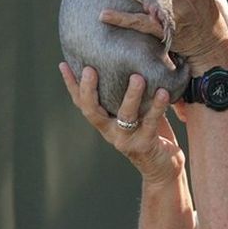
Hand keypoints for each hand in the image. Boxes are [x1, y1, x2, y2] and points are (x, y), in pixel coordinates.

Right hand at [59, 62, 184, 184]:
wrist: (163, 168)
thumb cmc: (150, 132)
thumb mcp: (136, 112)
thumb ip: (128, 94)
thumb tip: (131, 60)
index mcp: (104, 122)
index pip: (82, 103)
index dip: (71, 85)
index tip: (63, 64)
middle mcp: (110, 132)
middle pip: (93, 111)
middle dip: (89, 90)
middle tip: (90, 69)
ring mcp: (126, 140)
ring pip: (125, 115)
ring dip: (131, 95)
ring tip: (137, 77)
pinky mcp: (144, 145)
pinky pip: (151, 122)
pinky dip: (158, 106)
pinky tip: (163, 92)